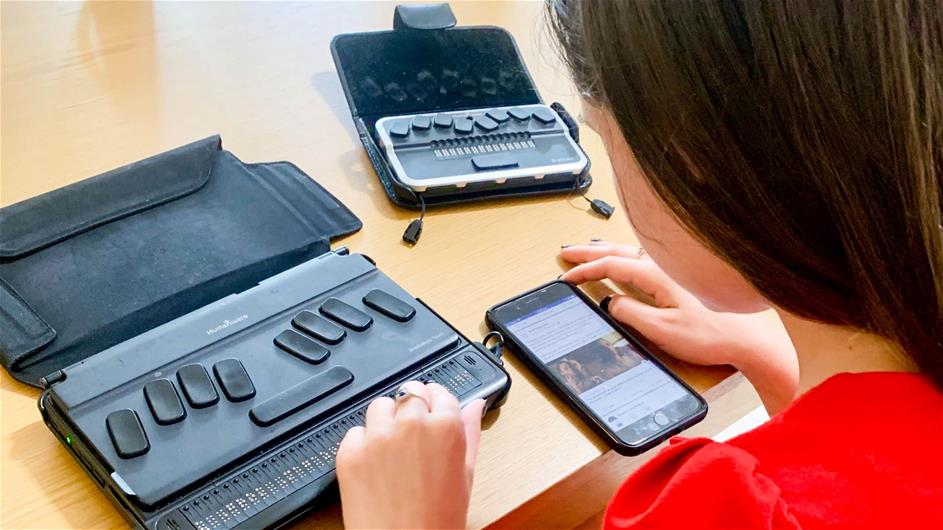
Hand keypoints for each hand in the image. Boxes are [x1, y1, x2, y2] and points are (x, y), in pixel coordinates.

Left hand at [336, 381, 485, 528]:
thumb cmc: (437, 522)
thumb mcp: (465, 476)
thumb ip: (470, 432)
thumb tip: (475, 406)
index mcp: (445, 427)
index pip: (440, 392)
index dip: (436, 402)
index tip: (432, 409)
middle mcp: (411, 424)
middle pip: (409, 392)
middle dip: (412, 407)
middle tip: (413, 432)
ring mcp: (377, 436)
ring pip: (380, 406)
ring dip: (386, 420)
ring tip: (393, 449)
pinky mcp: (350, 451)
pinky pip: (355, 432)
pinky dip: (363, 443)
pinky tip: (375, 466)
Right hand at [560, 241, 797, 412]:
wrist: (751, 339)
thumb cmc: (713, 335)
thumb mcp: (664, 331)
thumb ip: (631, 314)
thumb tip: (611, 302)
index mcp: (657, 274)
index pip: (611, 265)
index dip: (584, 270)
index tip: (565, 277)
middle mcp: (665, 265)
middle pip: (618, 251)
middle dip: (588, 251)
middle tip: (565, 253)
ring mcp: (674, 268)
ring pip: (631, 251)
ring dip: (606, 250)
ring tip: (588, 251)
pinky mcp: (683, 277)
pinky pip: (644, 257)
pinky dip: (625, 255)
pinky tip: (626, 259)